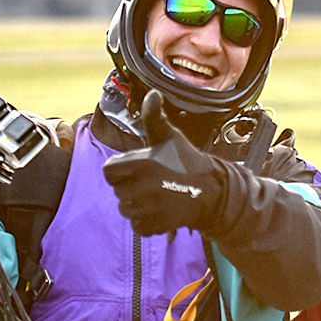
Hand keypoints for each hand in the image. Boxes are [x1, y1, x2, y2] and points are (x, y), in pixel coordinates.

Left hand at [102, 90, 229, 236]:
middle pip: (117, 191)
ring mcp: (149, 208)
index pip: (109, 171)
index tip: (137, 168)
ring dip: (136, 205)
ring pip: (125, 209)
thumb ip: (153, 117)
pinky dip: (145, 221)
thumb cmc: (186, 162)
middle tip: (152, 181)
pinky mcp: (155, 224)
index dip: (121, 169)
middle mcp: (142, 187)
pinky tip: (159, 210)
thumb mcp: (168, 137)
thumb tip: (152, 94)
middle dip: (130, 187)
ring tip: (156, 196)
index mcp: (141, 163)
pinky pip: (136, 226)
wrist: (211, 191)